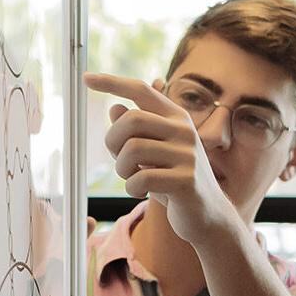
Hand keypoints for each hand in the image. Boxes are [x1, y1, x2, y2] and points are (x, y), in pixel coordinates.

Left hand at [83, 72, 232, 245]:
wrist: (208, 216)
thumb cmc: (175, 183)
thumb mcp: (153, 155)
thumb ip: (136, 133)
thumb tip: (114, 108)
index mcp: (177, 119)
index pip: (142, 90)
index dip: (112, 82)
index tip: (86, 79)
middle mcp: (185, 131)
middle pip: (131, 120)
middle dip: (112, 141)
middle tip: (118, 161)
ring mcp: (188, 155)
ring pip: (132, 149)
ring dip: (121, 168)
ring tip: (131, 178)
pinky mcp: (186, 180)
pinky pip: (142, 177)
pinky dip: (131, 188)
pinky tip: (140, 192)